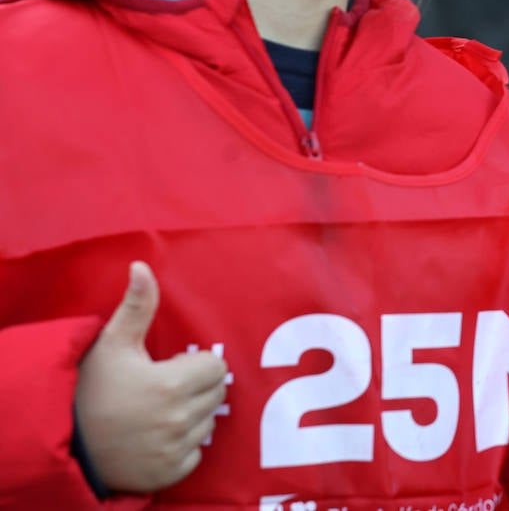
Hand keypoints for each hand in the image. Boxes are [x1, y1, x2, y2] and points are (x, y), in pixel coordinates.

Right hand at [73, 261, 228, 493]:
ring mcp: (175, 450)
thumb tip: (142, 265)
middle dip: (196, 386)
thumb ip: (136, 306)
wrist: (60, 441)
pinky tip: (156, 436)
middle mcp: (178, 420)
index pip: (216, 367)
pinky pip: (196, 454)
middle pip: (216, 394)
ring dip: (192, 415)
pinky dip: (182, 446)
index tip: (170, 367)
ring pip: (208, 423)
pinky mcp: (168, 473)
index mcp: (171, 385)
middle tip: (163, 388)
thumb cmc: (87, 388)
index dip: (195, 364)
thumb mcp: (110, 344)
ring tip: (157, 411)